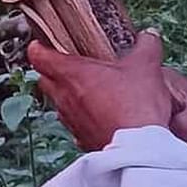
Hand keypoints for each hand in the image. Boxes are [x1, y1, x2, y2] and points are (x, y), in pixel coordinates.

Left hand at [29, 31, 180, 151]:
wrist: (139, 150)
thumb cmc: (135, 104)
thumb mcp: (146, 66)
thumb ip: (145, 46)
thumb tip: (149, 35)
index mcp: (71, 74)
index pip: (37, 56)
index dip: (38, 46)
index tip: (45, 41)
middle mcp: (63, 98)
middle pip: (44, 79)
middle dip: (53, 70)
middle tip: (73, 63)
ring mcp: (70, 121)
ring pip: (59, 103)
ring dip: (70, 95)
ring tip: (92, 89)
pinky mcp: (81, 139)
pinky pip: (75, 124)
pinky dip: (84, 117)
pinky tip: (103, 114)